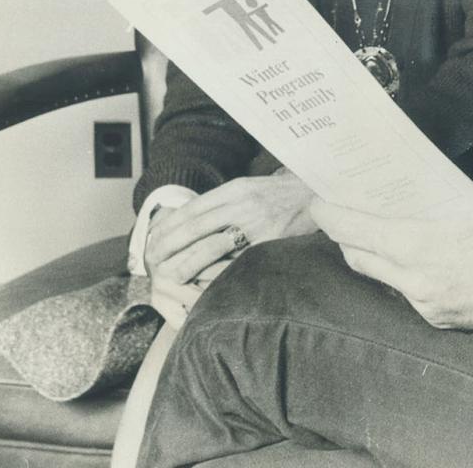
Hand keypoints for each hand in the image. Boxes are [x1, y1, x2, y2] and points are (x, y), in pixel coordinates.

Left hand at [145, 170, 316, 286]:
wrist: (321, 195)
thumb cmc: (281, 197)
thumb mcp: (250, 189)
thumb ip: (222, 203)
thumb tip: (186, 220)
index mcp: (235, 189)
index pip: (191, 209)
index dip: (167, 226)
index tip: (151, 240)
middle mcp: (244, 204)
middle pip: (195, 227)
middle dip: (168, 246)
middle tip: (152, 262)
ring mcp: (258, 224)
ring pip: (211, 246)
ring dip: (185, 263)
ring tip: (170, 275)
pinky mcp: (270, 244)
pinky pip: (236, 262)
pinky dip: (216, 273)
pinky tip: (203, 282)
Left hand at [310, 198, 472, 331]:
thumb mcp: (470, 206)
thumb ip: (431, 206)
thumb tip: (405, 197)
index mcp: (419, 242)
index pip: (350, 227)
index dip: (328, 212)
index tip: (319, 198)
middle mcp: (414, 278)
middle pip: (356, 255)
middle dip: (345, 233)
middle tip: (343, 211)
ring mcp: (426, 304)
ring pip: (381, 276)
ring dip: (374, 255)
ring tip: (378, 234)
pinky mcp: (441, 321)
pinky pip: (409, 294)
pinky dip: (406, 276)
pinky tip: (422, 262)